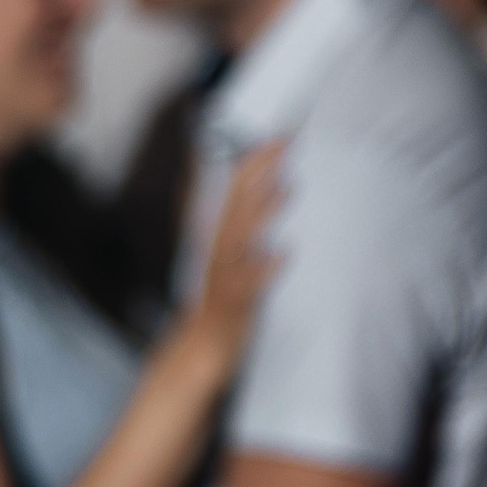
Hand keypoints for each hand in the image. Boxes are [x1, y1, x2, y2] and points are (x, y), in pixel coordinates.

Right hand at [184, 140, 285, 372]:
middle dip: (259, 172)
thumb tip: (265, 191)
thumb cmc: (220, 302)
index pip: (233, 192)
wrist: (200, 348)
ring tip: (286, 188)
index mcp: (217, 238)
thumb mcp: (231, 256)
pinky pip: (248, 285)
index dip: (253, 164)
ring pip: (240, 238)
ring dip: (261, 212)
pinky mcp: (233, 303)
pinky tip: (282, 254)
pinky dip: (263, 269)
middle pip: (237, 204)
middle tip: (283, 143)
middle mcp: (218, 252)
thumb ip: (244, 224)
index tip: (274, 138)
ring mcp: (224, 277)